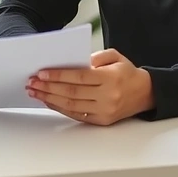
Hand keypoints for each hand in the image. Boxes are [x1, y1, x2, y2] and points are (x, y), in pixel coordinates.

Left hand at [26, 48, 153, 125]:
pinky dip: (59, 108)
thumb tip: (71, 62)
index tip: (41, 73)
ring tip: (35, 92)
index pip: (79, 77)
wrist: (145, 93)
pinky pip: (76, 115)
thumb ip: (94, 57)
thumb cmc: (126, 72)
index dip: (58, 75)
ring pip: (71, 105)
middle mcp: (107, 96)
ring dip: (50, 98)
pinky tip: (48, 101)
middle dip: (48, 87)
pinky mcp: (101, 121)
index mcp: (110, 78)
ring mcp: (104, 111)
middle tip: (32, 82)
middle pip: (72, 92)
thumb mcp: (114, 56)